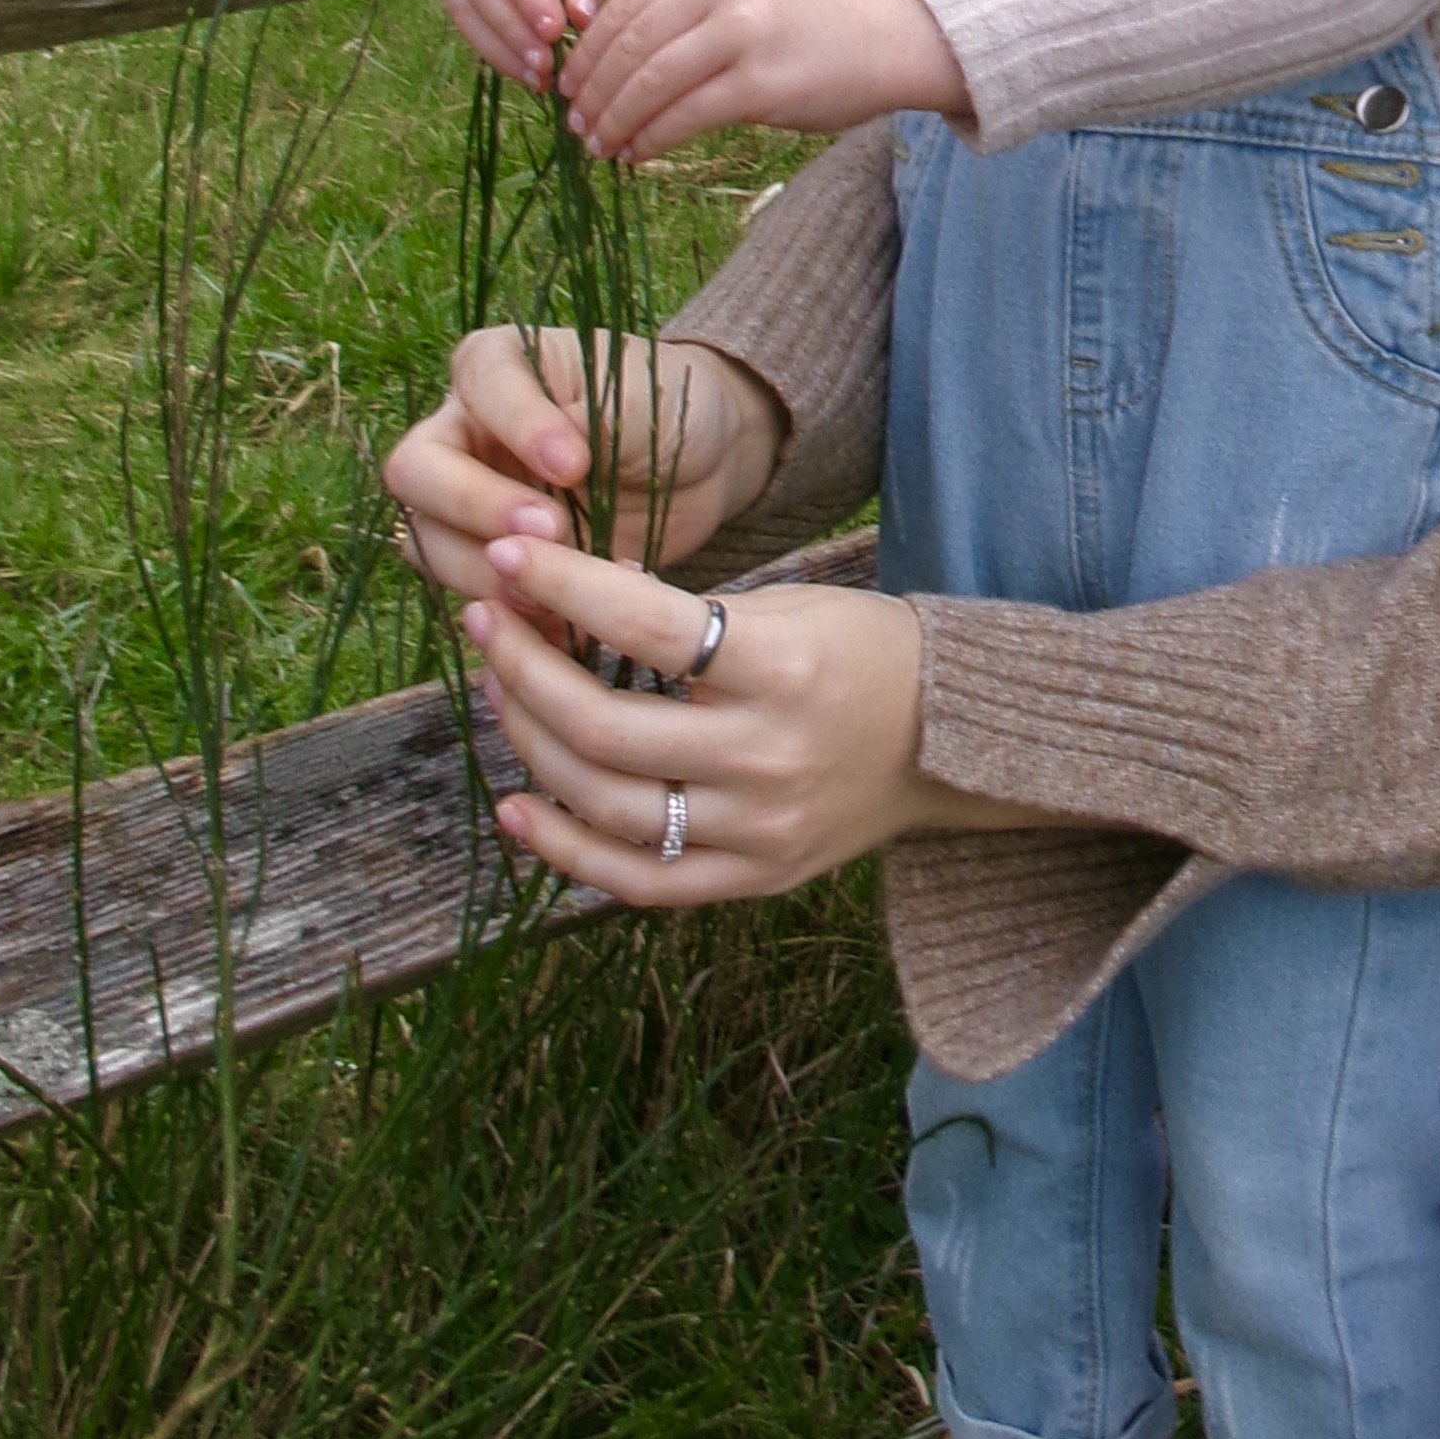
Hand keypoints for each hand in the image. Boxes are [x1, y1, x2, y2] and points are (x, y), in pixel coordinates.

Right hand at [382, 322, 782, 597]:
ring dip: (487, 571)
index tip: (576, 464)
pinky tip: (566, 621)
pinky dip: (511, 612)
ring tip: (559, 587)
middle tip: (552, 529)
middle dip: (475, 507)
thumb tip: (555, 469)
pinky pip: (468, 591)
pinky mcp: (490, 557)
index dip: (517, 426)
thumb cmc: (665, 406)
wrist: (702, 462)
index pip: (476, 381)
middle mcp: (463, 430)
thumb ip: (591, 421)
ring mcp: (467, 498)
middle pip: (417, 471)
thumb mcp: (641, 397)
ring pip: (429, 541)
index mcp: (496, 366)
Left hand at [458, 531, 1044, 898]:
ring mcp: (759, 830)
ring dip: (532, 745)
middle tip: (488, 622)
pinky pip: (637, 880)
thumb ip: (688, 618)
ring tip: (499, 691)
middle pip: (606, 729)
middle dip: (525, 671)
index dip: (564, 589)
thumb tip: (570, 601)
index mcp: (784, 671)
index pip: (645, 628)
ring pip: (607, 806)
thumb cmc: (864, 652)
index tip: (509, 558)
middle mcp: (768, 758)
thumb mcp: (791, 607)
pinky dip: (565, 850)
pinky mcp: (753, 879)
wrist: (951, 740)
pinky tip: (519, 806)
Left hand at [560, 0, 968, 164]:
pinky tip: (637, 154)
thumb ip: (679, 10)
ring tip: (598, 146)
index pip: (621, 6)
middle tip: (574, 126)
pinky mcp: (762, 82)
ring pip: (649, 82)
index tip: (566, 88)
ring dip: (613, 120)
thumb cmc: (807, 23)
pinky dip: (650, 139)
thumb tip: (599, 63)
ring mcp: (744, 32)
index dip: (583, 54)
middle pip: (629, 45)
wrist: (889, 37)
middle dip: (591, 92)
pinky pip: (684, 116)